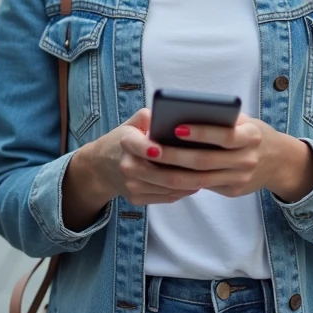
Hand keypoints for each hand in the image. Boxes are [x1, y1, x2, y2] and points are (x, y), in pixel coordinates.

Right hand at [77, 109, 199, 206]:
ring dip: (190, 183)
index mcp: (125, 143)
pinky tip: (196, 183)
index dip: (160, 149)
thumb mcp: (132, 122)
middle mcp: (126, 167)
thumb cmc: (125, 138)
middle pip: (162, 173)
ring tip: (209, 174)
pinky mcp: (136, 199)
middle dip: (188, 171)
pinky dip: (182, 191)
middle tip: (210, 165)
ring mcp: (131, 186)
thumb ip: (149, 116)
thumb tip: (170, 113)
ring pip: (167, 188)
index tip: (178, 147)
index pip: (141, 145)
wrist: (102, 166)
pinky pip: (165, 197)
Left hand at [133, 114, 312, 200]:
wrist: (279, 160)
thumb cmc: (251, 133)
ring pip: (200, 180)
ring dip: (172, 172)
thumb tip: (180, 121)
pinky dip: (183, 181)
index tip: (176, 127)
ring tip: (151, 163)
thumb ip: (221, 121)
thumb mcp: (244, 122)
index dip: (200, 133)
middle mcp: (248, 159)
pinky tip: (164, 174)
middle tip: (151, 148)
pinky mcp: (233, 191)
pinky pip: (204, 188)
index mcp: (252, 136)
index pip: (224, 135)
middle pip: (206, 161)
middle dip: (176, 156)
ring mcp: (241, 178)